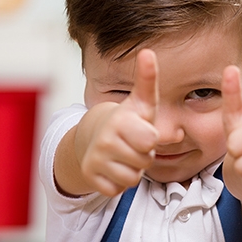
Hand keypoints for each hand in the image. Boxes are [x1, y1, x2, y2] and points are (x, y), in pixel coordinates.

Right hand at [74, 50, 158, 195]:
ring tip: (125, 155)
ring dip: (132, 170)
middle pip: (144, 162)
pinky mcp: (91, 178)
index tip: (141, 130)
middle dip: (143, 156)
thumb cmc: (125, 121)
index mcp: (119, 121)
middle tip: (133, 145)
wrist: (90, 137)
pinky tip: (113, 168)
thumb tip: (148, 52)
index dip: (151, 140)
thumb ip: (147, 79)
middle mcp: (105, 141)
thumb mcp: (140, 102)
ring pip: (132, 179)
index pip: (150, 141)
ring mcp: (95, 160)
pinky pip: (117, 190)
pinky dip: (118, 182)